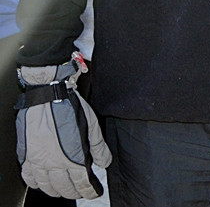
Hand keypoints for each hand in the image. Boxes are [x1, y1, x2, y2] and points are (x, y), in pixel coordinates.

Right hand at [15, 54, 111, 198]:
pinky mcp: (26, 154)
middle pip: (64, 187)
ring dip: (55, 190)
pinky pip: (28, 176)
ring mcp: (38, 159)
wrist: (47, 94)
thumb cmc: (69, 105)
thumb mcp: (92, 125)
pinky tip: (41, 182)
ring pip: (45, 185)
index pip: (81, 182)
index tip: (94, 192)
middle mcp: (53, 162)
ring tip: (63, 190)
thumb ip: (99, 147)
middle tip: (80, 192)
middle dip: (74, 192)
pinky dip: (35, 183)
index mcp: (72, 156)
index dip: (89, 190)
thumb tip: (105, 162)